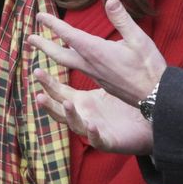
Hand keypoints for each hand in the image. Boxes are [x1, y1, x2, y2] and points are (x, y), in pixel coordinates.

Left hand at [28, 0, 166, 104]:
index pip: (68, 35)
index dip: (53, 25)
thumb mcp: (138, 39)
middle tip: (29, 38)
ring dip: (53, 53)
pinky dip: (69, 62)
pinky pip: (79, 69)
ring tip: (44, 47)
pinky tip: (72, 59)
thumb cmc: (148, 67)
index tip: (39, 16)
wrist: (155, 96)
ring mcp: (94, 75)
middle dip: (44, 45)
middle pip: (60, 54)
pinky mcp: (101, 82)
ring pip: (68, 63)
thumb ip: (122, 20)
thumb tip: (110, 0)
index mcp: (96, 51)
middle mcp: (90, 64)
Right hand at [34, 73, 152, 155]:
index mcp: (81, 102)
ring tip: (66, 104)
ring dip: (70, 116)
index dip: (47, 84)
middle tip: (39, 95)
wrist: (146, 125)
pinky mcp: (108, 141)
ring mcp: (93, 130)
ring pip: (76, 125)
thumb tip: (83, 42)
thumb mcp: (106, 82)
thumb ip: (93, 66)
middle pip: (59, 111)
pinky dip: (93, 134)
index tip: (36, 70)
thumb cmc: (124, 105)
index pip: (58, 92)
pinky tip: (92, 125)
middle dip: (49, 104)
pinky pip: (98, 139)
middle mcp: (83, 116)